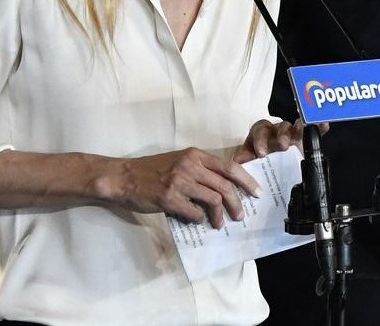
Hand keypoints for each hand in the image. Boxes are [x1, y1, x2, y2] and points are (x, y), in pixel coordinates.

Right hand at [95, 148, 260, 228]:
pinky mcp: (169, 198)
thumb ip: (200, 170)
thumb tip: (223, 188)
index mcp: (195, 155)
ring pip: (213, 200)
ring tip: (219, 224)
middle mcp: (189, 165)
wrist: (123, 177)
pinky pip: (194, 213)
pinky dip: (199, 219)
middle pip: (225, 185)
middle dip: (237, 203)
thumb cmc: (151, 171)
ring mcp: (179, 182)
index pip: (229, 167)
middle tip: (240, 215)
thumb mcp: (179, 161)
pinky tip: (196, 220)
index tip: (256, 193)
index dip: (246, 181)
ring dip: (220, 215)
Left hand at [232, 119, 328, 162]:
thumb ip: (241, 165)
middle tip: (283, 145)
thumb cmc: (256, 166)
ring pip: (295, 128)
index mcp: (260, 136)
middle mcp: (276, 132)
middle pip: (279, 128)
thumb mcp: (245, 164)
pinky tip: (323, 125)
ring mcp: (292, 135)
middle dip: (281, 135)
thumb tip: (235, 169)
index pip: (260, 131)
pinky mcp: (306, 141)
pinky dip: (319, 127)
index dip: (260, 140)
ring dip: (299, 130)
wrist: (267, 174)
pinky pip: (313, 131)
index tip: (261, 153)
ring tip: (303, 134)